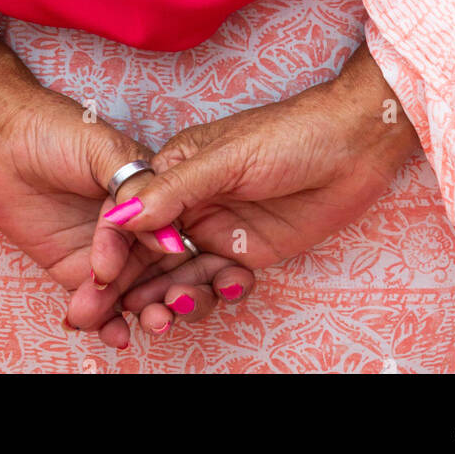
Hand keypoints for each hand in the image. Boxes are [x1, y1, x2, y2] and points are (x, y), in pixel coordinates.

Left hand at [0, 39, 253, 347]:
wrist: (0, 138)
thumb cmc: (59, 130)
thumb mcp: (104, 151)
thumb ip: (136, 191)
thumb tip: (170, 239)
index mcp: (154, 194)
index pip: (182, 235)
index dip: (194, 264)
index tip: (192, 283)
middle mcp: (136, 227)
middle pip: (165, 272)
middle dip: (170, 297)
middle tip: (164, 313)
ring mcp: (106, 251)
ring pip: (133, 292)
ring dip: (142, 313)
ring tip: (140, 326)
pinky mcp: (74, 268)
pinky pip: (97, 302)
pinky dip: (108, 321)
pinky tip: (113, 334)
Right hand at [86, 44, 420, 322]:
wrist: (355, 144)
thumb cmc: (290, 134)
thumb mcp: (228, 158)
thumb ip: (175, 191)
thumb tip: (120, 216)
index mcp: (175, 168)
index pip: (129, 214)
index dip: (112, 248)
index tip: (99, 280)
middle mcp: (190, 200)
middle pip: (148, 252)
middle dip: (133, 287)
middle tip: (125, 319)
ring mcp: (218, 226)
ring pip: (181, 275)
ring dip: (176, 297)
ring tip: (182, 310)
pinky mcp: (247, 250)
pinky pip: (219, 282)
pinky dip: (219, 293)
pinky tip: (234, 286)